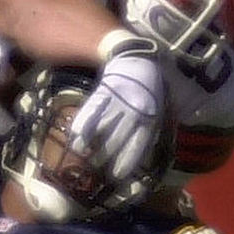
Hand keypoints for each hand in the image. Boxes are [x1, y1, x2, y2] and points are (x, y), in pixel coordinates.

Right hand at [71, 43, 164, 178]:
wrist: (137, 58)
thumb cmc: (149, 88)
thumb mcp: (158, 109)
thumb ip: (150, 130)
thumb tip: (144, 155)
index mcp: (150, 118)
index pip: (136, 147)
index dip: (125, 163)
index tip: (116, 176)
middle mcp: (134, 112)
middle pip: (116, 141)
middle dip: (105, 158)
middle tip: (95, 169)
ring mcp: (118, 102)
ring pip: (103, 129)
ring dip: (91, 146)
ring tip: (82, 156)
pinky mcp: (104, 92)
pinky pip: (91, 111)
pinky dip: (82, 125)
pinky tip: (75, 137)